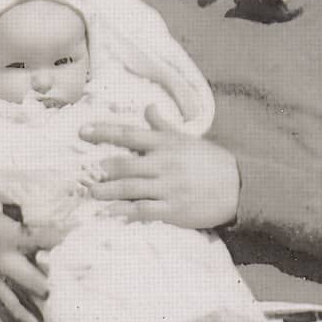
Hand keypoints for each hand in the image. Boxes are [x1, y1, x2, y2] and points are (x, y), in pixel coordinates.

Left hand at [78, 119, 242, 229]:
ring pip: (130, 188)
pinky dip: (123, 212)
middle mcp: (164, 164)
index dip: (103, 132)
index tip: (82, 131)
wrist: (239, 187)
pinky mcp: (173, 210)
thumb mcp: (188, 139)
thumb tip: (148, 108)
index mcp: (166, 144)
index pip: (129, 134)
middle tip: (86, 172)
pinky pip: (143, 211)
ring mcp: (168, 188)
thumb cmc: (211, 162)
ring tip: (92, 193)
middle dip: (103, 169)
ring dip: (107, 191)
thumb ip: (164, 126)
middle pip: (125, 165)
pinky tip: (108, 214)